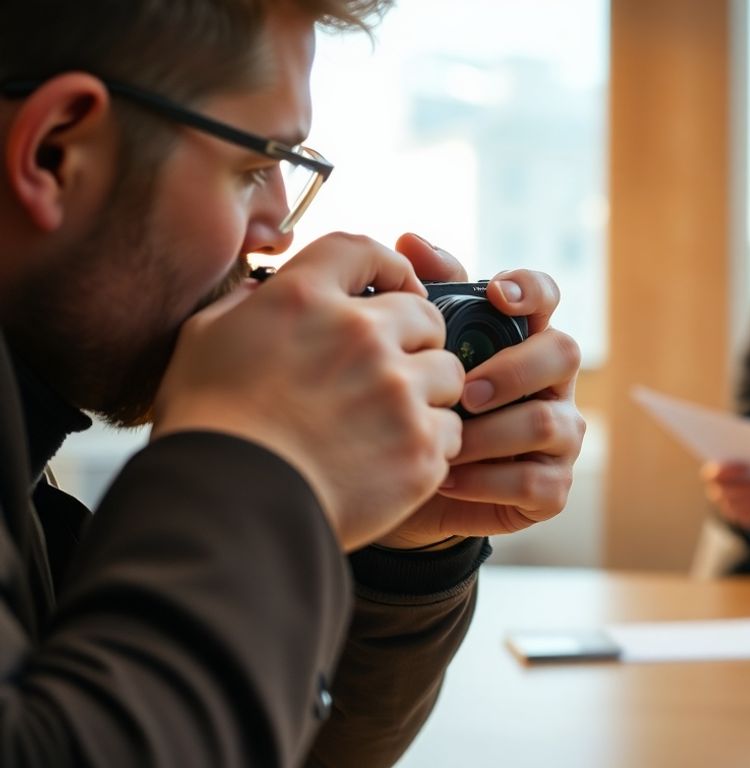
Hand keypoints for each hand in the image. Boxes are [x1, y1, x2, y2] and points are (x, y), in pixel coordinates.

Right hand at [152, 233, 463, 550]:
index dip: (387, 265)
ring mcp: (397, 390)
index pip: (362, 249)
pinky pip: (450, 430)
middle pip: (425, 315)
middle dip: (416, 339)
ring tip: (391, 421)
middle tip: (394, 370)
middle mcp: (361, 334)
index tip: (396, 285)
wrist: (228, 508)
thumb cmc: (209, 428)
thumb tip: (268, 294)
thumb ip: (248, 306)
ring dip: (427, 393)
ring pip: (448, 373)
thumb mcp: (204, 341)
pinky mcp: (420, 445)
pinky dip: (428, 444)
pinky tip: (392, 459)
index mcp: (305, 299)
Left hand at [373, 233, 585, 547]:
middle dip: (513, 371)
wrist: (402, 488)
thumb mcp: (414, 353)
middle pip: (564, 353)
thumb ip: (421, 297)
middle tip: (464, 392)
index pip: (546, 296)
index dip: (531, 289)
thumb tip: (409, 241)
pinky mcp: (552, 488)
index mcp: (521, 339)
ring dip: (487, 434)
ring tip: (442, 442)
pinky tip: (447, 479)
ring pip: (548, 423)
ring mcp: (559, 435)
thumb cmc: (417, 407)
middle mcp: (550, 382)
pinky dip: (485, 481)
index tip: (498, 294)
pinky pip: (535, 482)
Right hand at [700, 461, 749, 532]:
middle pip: (736, 493)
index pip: (718, 474)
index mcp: (714, 475)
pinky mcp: (743, 519)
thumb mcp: (746, 456)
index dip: (731, 471)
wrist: (747, 485)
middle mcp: (717, 494)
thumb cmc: (747, 463)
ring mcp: (729, 509)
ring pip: (747, 505)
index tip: (749, 465)